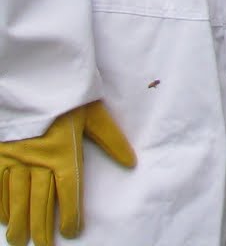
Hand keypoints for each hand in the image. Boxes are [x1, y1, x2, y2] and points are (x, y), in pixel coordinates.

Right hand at [0, 100, 135, 245]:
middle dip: (42, 227)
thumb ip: (112, 139)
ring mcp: (13, 158)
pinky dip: (0, 204)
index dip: (70, 215)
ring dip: (18, 223)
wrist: (34, 76)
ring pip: (16, 198)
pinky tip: (3, 219)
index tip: (72, 232)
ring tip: (21, 241)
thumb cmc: (66, 95)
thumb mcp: (94, 113)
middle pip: (40, 201)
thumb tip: (131, 162)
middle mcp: (37, 159)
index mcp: (64, 151)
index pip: (68, 192)